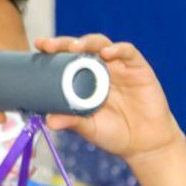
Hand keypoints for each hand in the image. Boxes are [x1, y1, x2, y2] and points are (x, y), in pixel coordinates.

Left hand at [36, 35, 183, 161]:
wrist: (145, 144)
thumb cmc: (115, 134)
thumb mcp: (90, 128)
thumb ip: (72, 121)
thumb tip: (49, 121)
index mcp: (85, 80)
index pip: (67, 59)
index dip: (54, 50)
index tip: (39, 46)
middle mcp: (101, 69)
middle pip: (82, 47)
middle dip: (65, 42)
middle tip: (50, 45)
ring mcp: (120, 67)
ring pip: (102, 44)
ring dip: (88, 41)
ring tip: (76, 47)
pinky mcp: (139, 68)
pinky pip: (128, 52)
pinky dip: (117, 49)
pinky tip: (107, 53)